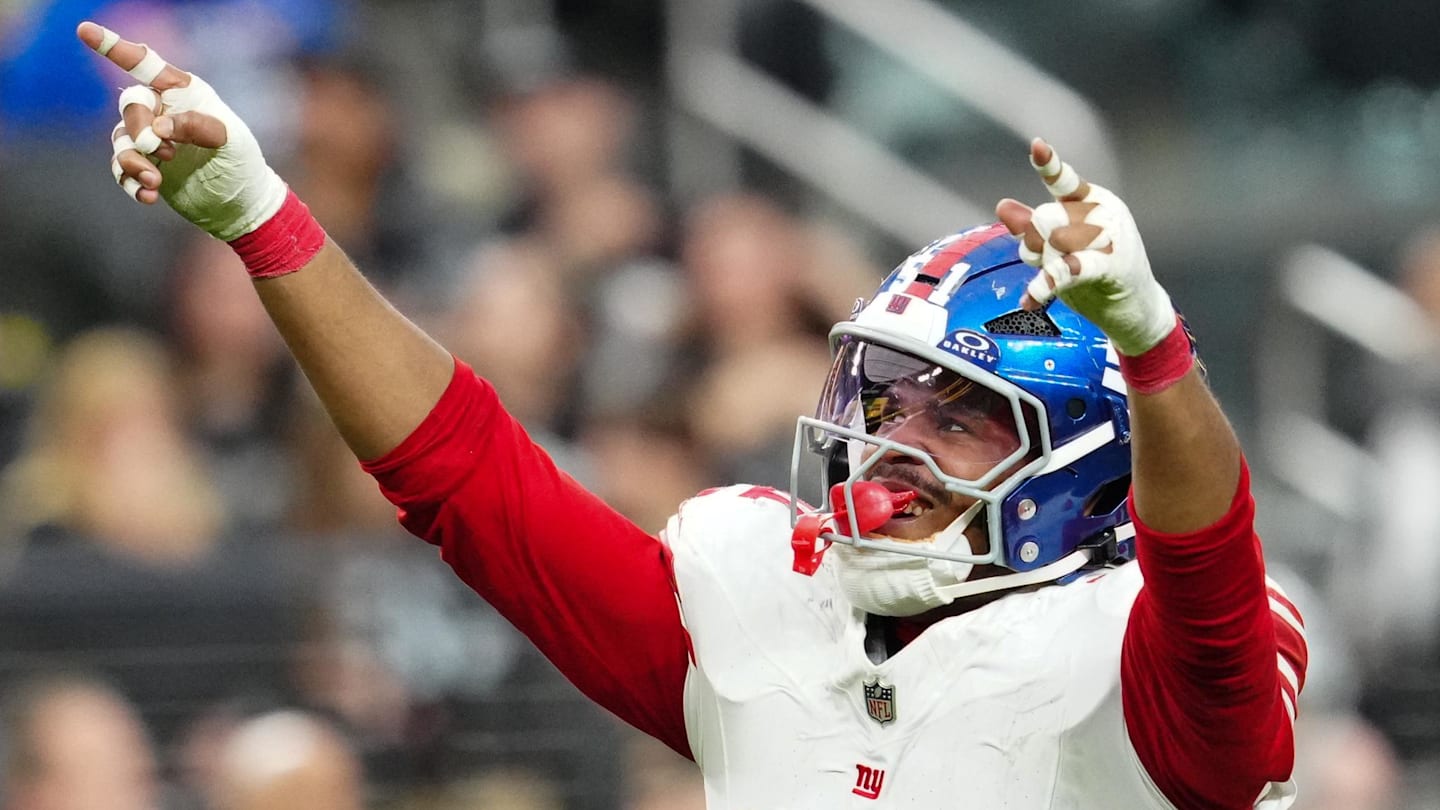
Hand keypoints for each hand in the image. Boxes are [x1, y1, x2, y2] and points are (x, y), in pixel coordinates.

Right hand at [77, 21, 286, 240]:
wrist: (241, 204)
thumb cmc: (242, 163)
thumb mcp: (230, 140)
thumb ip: (196, 126)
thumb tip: (158, 126)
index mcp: (184, 93)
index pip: (145, 65)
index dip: (114, 47)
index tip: (85, 30)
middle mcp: (163, 111)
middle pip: (130, 107)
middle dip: (140, 130)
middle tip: (164, 153)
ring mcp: (151, 140)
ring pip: (121, 141)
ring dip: (133, 162)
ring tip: (154, 182)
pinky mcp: (145, 167)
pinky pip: (121, 169)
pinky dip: (130, 183)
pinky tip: (148, 197)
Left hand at [995, 138, 1175, 356]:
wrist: (1136, 308)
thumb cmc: (1097, 272)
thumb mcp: (1061, 246)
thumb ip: (1031, 227)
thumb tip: (1002, 205)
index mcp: (1091, 200)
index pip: (1064, 181)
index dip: (1049, 164)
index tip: (1037, 145)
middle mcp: (1103, 212)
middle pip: (1045, 218)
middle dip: (1033, 243)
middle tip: (1043, 260)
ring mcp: (1111, 237)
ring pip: (1054, 244)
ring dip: (1045, 267)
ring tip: (1054, 279)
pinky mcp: (1113, 266)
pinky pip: (1071, 269)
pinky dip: (1049, 282)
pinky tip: (1032, 297)